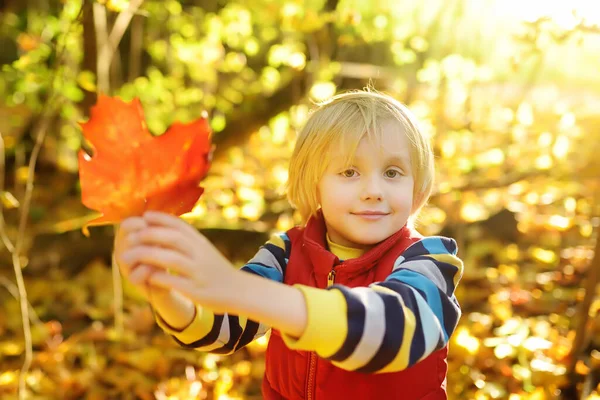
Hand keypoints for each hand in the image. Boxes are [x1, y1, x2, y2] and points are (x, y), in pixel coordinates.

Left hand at [120, 211, 236, 312]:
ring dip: (146, 256)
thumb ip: (187, 238)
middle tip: (130, 237)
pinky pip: (173, 281)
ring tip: (126, 258)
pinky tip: (144, 277)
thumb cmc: (215, 269)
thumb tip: (163, 225)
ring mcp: (198, 271)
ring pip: (170, 258)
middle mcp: (200, 253)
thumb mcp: (204, 249)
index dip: (160, 218)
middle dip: (149, 235)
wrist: (238, 290)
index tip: (143, 216)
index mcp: (201, 242)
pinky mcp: (195, 289)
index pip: (179, 225)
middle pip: (172, 238)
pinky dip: (156, 277)